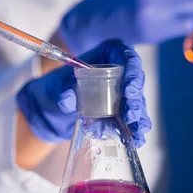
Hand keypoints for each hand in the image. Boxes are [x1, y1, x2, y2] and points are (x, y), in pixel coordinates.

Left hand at [16, 40, 150, 146]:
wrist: (53, 107)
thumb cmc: (57, 87)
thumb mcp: (57, 87)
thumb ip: (63, 91)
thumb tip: (67, 100)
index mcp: (107, 54)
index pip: (126, 56)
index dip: (133, 71)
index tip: (128, 90)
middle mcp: (119, 70)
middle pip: (136, 81)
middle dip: (136, 99)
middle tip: (130, 114)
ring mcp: (122, 90)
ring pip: (138, 100)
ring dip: (139, 116)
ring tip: (136, 131)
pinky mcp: (122, 108)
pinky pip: (134, 116)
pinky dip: (136, 128)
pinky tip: (137, 138)